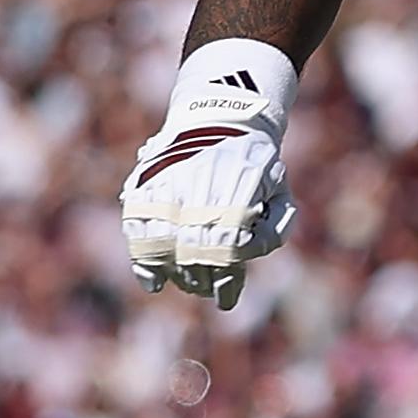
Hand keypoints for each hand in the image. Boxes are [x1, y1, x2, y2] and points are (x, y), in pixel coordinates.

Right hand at [121, 39, 297, 309]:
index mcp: (241, 183)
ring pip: (166, 243)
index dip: (226, 278)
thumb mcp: (279, 189)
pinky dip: (143, 259)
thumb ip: (273, 226)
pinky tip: (153, 281)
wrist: (221, 119)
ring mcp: (172, 182)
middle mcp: (203, 183)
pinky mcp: (147, 183)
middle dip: (202, 280)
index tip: (226, 299)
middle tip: (207, 291)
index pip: (230, 246)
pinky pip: (138, 227)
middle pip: (197, 250)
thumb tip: (245, 254)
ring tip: (187, 284)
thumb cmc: (259, 164)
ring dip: (176, 273)